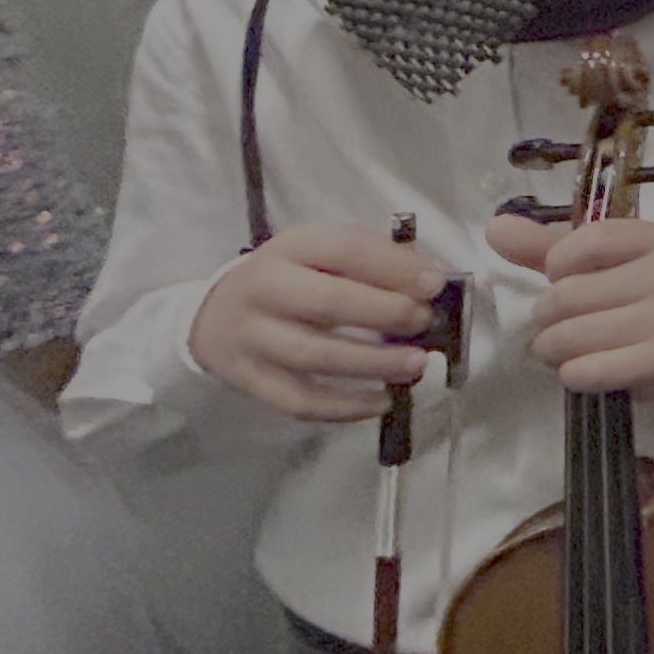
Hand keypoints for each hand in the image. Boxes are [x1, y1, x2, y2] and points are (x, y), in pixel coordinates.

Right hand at [186, 222, 450, 421]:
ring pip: (315, 356)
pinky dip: (345, 406)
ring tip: (415, 365)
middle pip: (327, 302)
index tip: (436, 282)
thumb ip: (374, 261)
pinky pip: (300, 400)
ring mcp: (254, 338)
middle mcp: (266, 288)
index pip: (346, 249)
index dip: (395, 266)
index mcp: (291, 247)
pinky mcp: (252, 380)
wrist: (217, 315)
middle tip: (424, 322)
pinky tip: (381, 401)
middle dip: (386, 313)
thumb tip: (433, 279)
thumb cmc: (290, 280)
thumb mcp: (322, 253)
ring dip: (372, 363)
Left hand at [491, 211, 653, 400]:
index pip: (586, 241)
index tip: (564, 276)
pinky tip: (578, 368)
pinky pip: (590, 369)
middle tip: (555, 323)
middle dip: (546, 315)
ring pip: (573, 335)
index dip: (558, 264)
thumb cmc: (640, 294)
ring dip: (552, 347)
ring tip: (560, 347)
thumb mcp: (602, 263)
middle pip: (570, 294)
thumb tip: (496, 228)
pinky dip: (571, 373)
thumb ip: (546, 245)